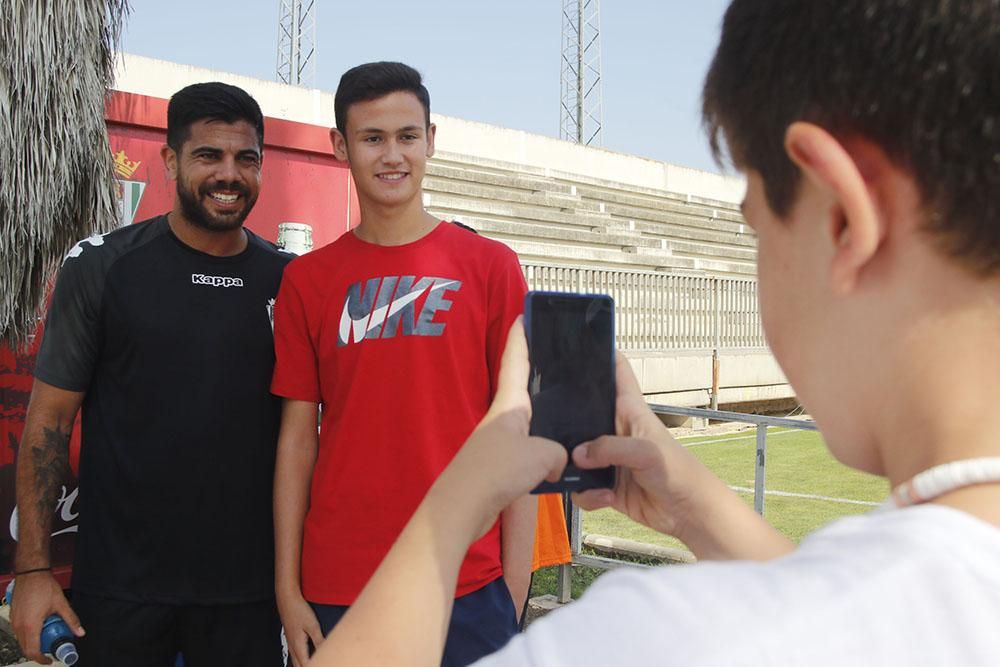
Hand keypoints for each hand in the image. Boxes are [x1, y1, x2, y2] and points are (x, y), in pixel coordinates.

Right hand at [10, 571, 83, 664]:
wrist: (31, 574)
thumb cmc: (43, 586)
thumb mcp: (61, 604)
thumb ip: (71, 620)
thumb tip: (80, 631)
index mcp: (31, 625)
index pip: (33, 651)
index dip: (41, 659)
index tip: (49, 660)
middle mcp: (19, 626)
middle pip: (26, 648)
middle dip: (38, 653)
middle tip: (49, 650)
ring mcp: (14, 622)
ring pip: (22, 641)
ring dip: (33, 643)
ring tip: (46, 636)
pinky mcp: (13, 617)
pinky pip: (19, 632)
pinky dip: (28, 635)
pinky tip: (39, 627)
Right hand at [277, 590, 323, 666]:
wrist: (287, 599)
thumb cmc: (299, 610)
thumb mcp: (312, 625)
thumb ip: (319, 640)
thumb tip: (325, 651)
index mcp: (298, 646)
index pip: (306, 665)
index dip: (315, 665)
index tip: (324, 664)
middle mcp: (292, 647)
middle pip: (299, 666)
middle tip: (320, 664)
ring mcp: (290, 643)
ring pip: (295, 662)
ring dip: (303, 665)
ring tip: (312, 664)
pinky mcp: (291, 638)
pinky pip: (294, 655)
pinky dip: (300, 660)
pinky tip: (303, 659)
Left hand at [428, 318, 567, 541]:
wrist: (462, 508)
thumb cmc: (494, 472)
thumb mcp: (540, 455)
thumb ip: (558, 452)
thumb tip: (558, 461)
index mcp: (509, 405)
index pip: (515, 360)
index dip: (520, 337)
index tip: (524, 315)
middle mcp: (503, 419)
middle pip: (524, 389)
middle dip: (539, 375)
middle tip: (559, 361)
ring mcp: (500, 443)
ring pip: (531, 424)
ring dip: (547, 420)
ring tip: (570, 414)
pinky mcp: (501, 466)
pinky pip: (530, 452)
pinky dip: (545, 453)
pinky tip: (560, 462)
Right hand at [570, 351, 707, 537]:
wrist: (688, 512)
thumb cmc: (679, 472)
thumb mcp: (646, 452)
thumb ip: (610, 449)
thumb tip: (577, 454)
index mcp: (629, 409)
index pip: (616, 371)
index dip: (601, 353)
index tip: (575, 344)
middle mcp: (614, 430)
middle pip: (582, 413)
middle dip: (564, 419)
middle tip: (551, 429)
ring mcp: (608, 457)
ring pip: (574, 454)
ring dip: (573, 467)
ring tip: (584, 476)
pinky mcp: (605, 483)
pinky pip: (582, 486)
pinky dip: (587, 494)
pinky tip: (604, 498)